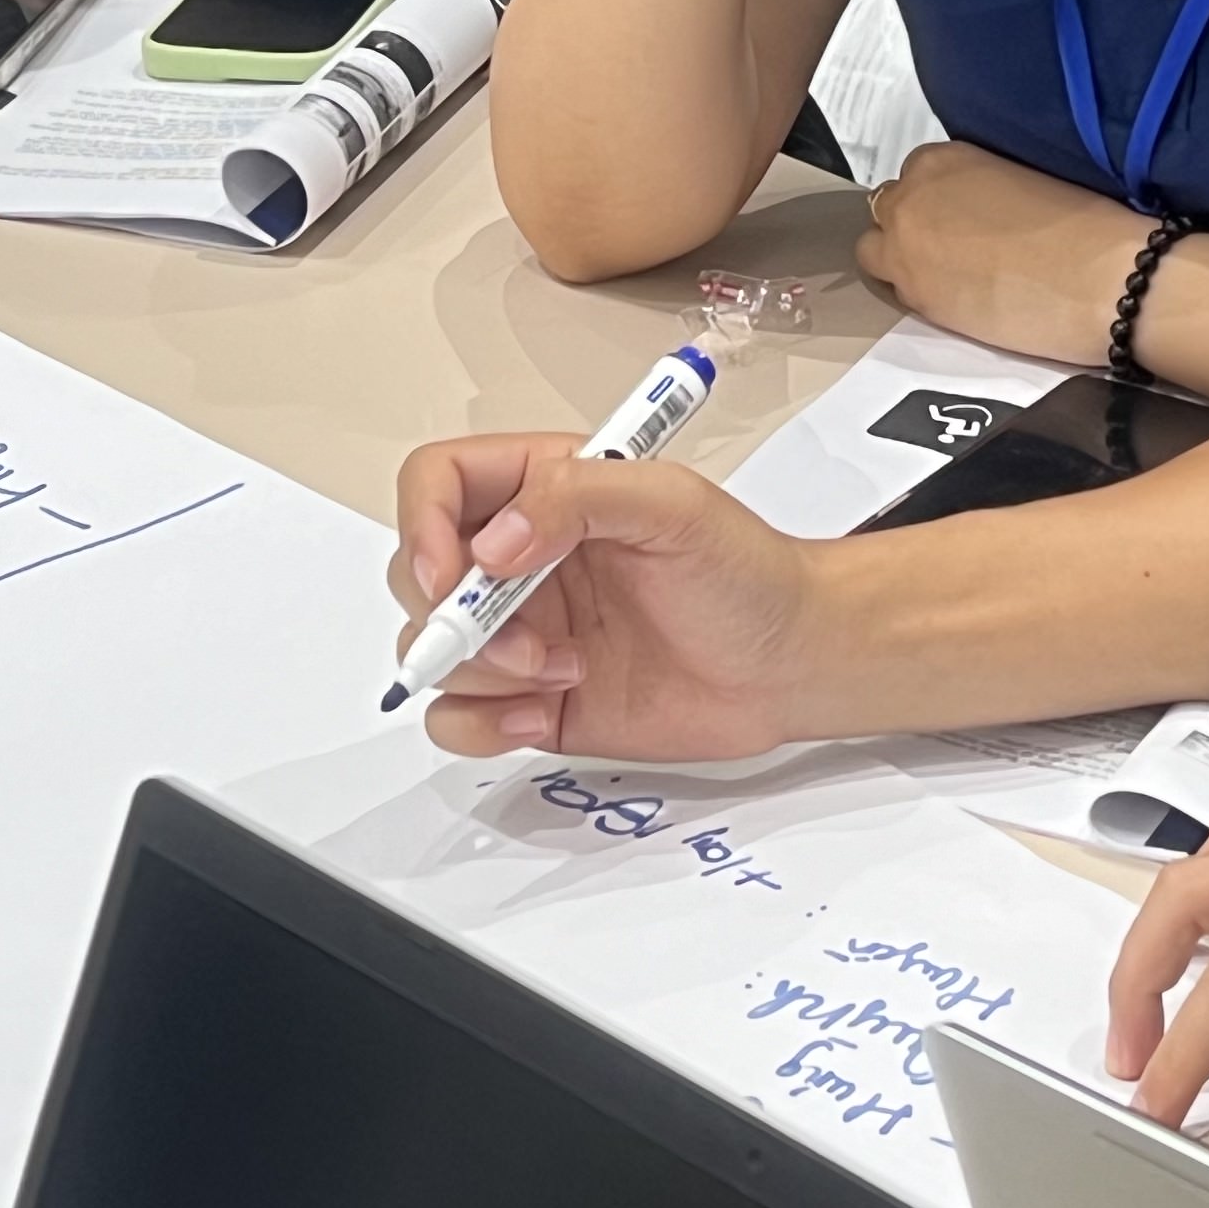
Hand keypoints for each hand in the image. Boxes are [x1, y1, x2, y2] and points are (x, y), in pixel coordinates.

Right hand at [394, 432, 821, 760]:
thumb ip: (578, 497)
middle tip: (523, 641)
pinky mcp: (532, 699)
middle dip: (453, 618)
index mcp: (549, 490)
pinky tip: (542, 712)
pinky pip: (457, 718)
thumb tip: (495, 543)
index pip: (438, 483)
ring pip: (431, 652)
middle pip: (418, 575)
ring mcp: (523, 633)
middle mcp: (524, 558)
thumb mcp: (674, 506)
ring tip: (561, 670)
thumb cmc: (749, 575)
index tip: (451, 574)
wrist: (790, 665)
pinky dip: (481, 724)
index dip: (422, 525)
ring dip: (479, 672)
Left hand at [859, 141, 1147, 365]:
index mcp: (942, 158)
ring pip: (874, 251)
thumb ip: (980, 189)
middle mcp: (911, 196)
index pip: (917, 174)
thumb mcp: (1021, 179)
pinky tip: (956, 302)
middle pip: (889, 210)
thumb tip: (975, 211)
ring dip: (901, 260)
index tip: (961, 218)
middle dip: (914, 227)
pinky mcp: (914, 299)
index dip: (938, 200)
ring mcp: (903, 249)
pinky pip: (895, 292)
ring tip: (946, 278)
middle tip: (954, 250)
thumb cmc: (1083, 223)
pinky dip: (916, 294)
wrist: (1101, 279)